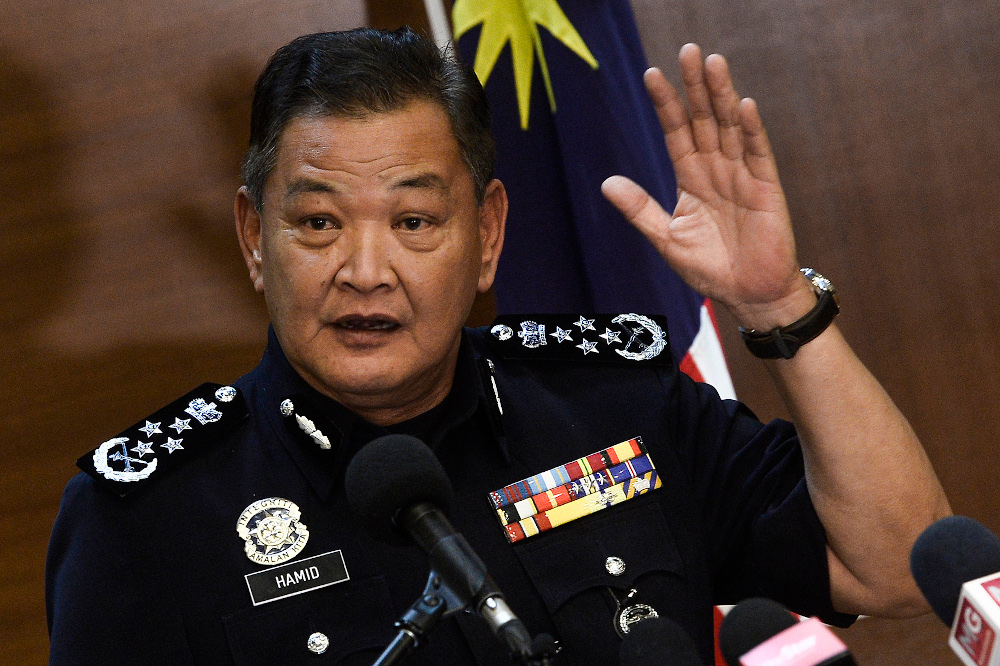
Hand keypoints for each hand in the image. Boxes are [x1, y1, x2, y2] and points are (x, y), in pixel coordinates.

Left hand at [602, 44, 813, 329]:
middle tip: (688, 51)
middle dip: (695, 87)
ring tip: (712, 63)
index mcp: (691, 178)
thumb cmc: (710, 268)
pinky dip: (750, 130)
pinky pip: (757, 153)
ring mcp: (742, 175)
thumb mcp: (667, 238)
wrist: (747, 296)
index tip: (651, 74)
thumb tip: (606, 182)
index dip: (665, 104)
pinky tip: (743, 105)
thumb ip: (640, 209)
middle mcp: (716, 169)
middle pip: (704, 119)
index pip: (676, 132)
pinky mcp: (766, 188)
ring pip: (729, 127)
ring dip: (722, 95)